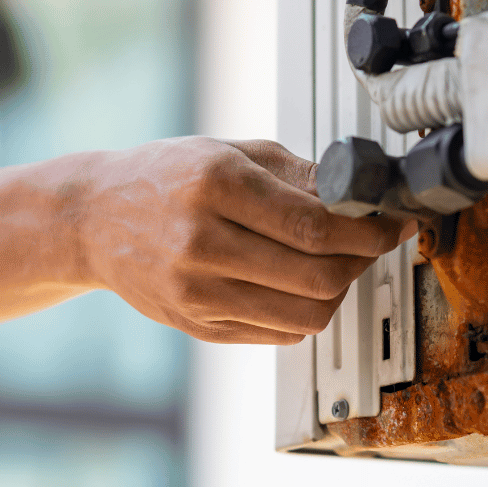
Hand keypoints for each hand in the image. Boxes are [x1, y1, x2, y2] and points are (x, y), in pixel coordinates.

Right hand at [79, 137, 413, 343]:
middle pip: (318, 276)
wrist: (91, 218)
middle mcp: (202, 242)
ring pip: (305, 315)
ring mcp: (197, 291)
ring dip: (340, 292)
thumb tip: (362, 197)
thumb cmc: (164, 177)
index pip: (317, 226)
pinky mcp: (197, 325)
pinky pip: (279, 334)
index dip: (371, 231)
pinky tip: (303, 285)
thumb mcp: (232, 153)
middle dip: (363, 261)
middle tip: (372, 243)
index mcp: (215, 185)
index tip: (396, 224)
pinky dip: (307, 312)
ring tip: (340, 266)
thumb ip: (300, 175)